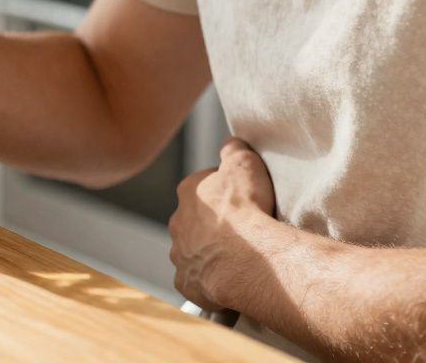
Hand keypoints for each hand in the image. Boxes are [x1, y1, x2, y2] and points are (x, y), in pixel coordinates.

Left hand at [168, 137, 274, 310]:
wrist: (248, 258)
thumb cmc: (247, 208)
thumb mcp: (244, 162)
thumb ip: (233, 148)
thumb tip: (230, 142)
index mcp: (189, 192)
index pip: (203, 186)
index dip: (225, 191)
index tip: (242, 199)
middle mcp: (177, 222)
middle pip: (195, 220)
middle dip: (214, 224)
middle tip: (242, 231)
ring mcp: (180, 254)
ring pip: (194, 251)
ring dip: (210, 252)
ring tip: (238, 257)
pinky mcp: (187, 282)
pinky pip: (197, 280)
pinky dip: (209, 280)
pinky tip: (228, 279)